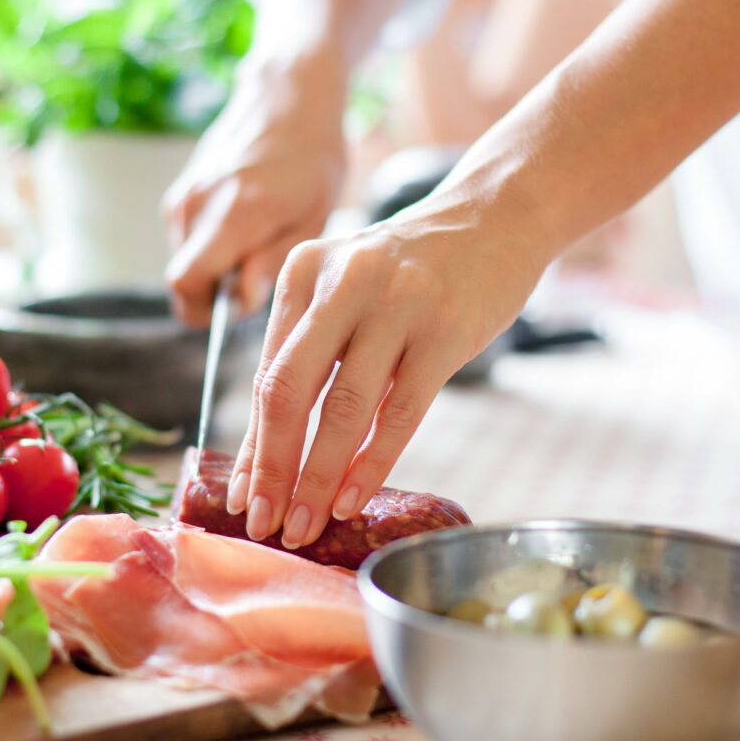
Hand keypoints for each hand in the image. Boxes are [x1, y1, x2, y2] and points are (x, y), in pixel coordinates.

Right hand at [163, 53, 348, 325]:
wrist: (288, 98)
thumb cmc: (312, 159)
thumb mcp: (313, 217)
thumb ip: (272, 262)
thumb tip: (240, 301)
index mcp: (232, 214)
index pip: (185, 283)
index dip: (206, 310)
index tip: (241, 305)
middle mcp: (196, 205)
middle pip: (183, 279)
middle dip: (216, 292)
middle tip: (259, 273)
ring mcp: (183, 195)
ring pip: (186, 259)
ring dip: (216, 266)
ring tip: (258, 240)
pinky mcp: (181, 191)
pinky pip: (188, 238)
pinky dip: (211, 245)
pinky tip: (245, 223)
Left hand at [228, 183, 547, 547]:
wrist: (496, 216)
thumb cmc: (413, 268)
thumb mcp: (346, 286)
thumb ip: (310, 350)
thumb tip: (271, 448)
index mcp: (303, 273)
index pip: (268, 375)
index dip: (253, 443)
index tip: (243, 497)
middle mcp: (341, 284)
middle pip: (290, 392)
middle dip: (272, 468)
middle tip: (265, 523)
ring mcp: (395, 306)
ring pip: (343, 410)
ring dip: (318, 478)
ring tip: (307, 524)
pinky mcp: (444, 331)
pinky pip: (398, 413)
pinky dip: (371, 464)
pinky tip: (352, 498)